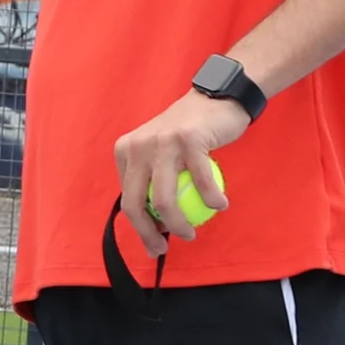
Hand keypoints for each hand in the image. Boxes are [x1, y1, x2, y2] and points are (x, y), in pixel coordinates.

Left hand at [114, 88, 245, 258]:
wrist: (216, 99)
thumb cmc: (189, 135)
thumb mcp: (160, 155)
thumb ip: (152, 183)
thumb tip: (153, 227)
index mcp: (125, 152)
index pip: (128, 199)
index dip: (140, 228)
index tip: (156, 244)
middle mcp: (137, 146)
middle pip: (136, 203)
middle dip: (150, 234)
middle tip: (171, 245)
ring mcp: (161, 142)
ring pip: (164, 200)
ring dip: (180, 224)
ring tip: (193, 232)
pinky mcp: (188, 139)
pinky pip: (201, 182)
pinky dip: (212, 199)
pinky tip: (219, 205)